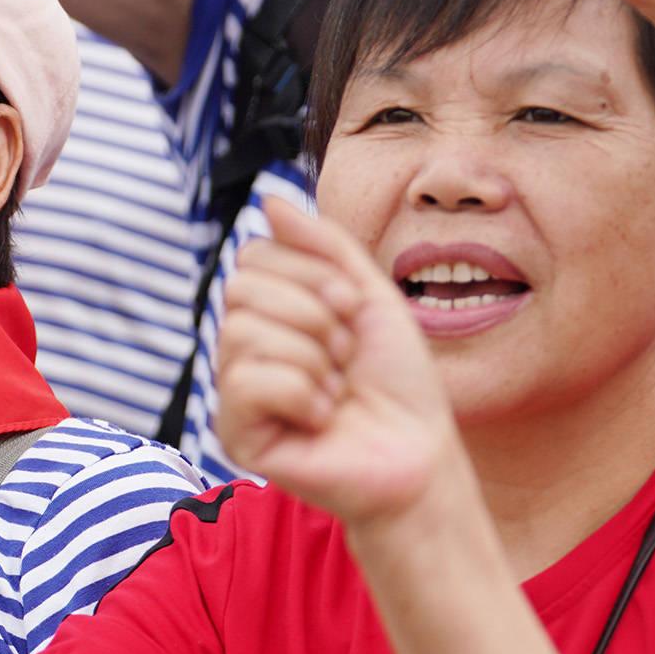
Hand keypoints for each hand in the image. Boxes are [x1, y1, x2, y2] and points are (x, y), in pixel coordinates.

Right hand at [216, 200, 458, 527]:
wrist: (419, 453)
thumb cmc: (398, 382)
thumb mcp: (370, 296)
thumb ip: (323, 246)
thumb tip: (269, 200)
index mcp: (270, 311)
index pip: (253, 256)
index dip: (310, 275)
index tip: (351, 309)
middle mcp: (242, 346)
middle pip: (242, 290)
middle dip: (314, 317)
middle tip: (346, 357)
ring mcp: (235, 390)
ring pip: (243, 334)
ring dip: (313, 360)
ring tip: (337, 392)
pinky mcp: (235, 434)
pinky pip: (247, 382)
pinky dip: (301, 396)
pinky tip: (321, 420)